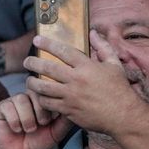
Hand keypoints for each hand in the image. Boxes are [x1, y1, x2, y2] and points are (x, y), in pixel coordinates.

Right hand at [0, 91, 72, 148]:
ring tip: (29, 129)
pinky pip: (8, 108)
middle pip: (35, 93)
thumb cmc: (40, 141)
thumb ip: (66, 119)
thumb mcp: (58, 131)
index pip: (49, 91)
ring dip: (27, 119)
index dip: (50, 106)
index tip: (50, 122)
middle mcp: (29, 96)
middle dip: (40, 111)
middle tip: (41, 124)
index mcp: (43, 99)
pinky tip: (16, 130)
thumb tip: (75, 105)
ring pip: (21, 100)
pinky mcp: (2, 108)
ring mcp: (14, 101)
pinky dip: (14, 121)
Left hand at [23, 30, 143, 137]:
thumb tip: (93, 33)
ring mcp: (71, 96)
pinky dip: (41, 99)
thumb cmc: (119, 89)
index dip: (48, 44)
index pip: (63, 51)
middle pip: (48, 68)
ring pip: (43, 88)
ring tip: (29, 80)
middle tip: (27, 61)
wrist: (122, 115)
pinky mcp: (68, 110)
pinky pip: (48, 103)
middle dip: (33, 62)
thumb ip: (103, 47)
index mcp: (87, 67)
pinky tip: (39, 96)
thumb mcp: (114, 64)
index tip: (36, 39)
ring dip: (32, 82)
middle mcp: (76, 80)